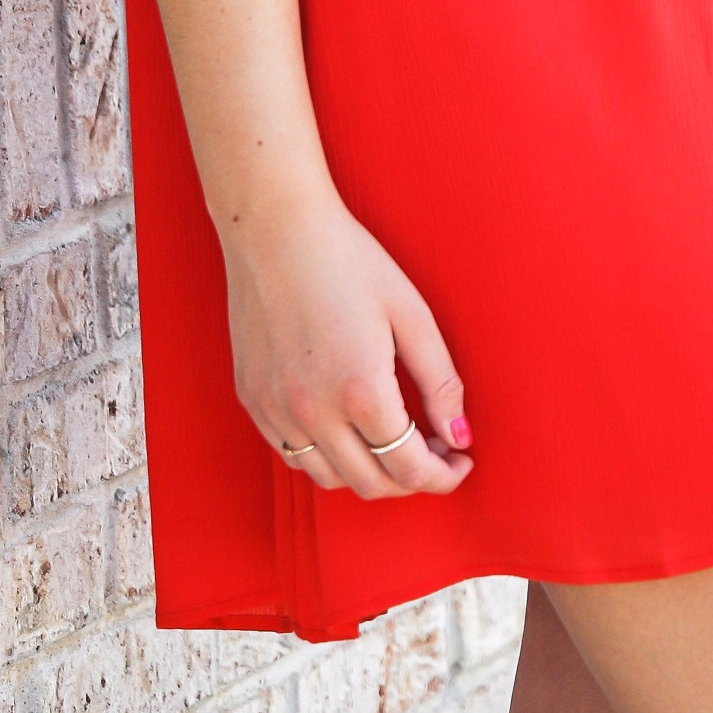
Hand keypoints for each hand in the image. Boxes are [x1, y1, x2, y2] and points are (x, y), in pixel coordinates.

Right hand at [225, 185, 474, 500]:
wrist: (274, 228)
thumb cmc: (348, 261)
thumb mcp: (411, 314)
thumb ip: (440, 382)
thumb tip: (459, 436)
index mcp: (361, 391)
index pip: (410, 470)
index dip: (444, 476)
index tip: (461, 460)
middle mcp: (314, 412)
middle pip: (371, 484)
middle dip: (412, 480)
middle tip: (436, 454)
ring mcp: (275, 409)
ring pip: (329, 478)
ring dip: (368, 474)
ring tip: (392, 444)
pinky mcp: (251, 399)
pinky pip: (292, 455)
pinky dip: (326, 458)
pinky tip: (347, 430)